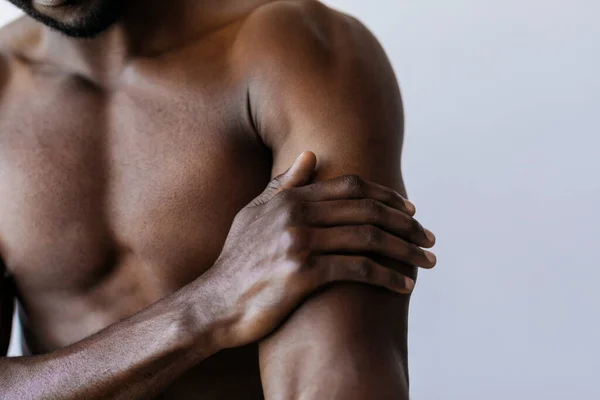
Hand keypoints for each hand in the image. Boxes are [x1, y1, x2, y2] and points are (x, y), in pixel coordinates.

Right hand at [206, 152, 435, 347]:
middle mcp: (297, 215)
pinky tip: (403, 285)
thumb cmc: (237, 261)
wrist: (215, 305)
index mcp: (290, 198)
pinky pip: (358, 270)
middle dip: (405, 224)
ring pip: (369, 239)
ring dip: (405, 250)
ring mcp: (300, 243)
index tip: (410, 210)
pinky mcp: (303, 274)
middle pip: (368, 211)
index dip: (387, 196)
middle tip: (429, 238)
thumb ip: (283, 184)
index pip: (352, 187)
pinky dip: (386, 277)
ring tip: (426, 261)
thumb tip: (310, 155)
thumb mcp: (254, 214)